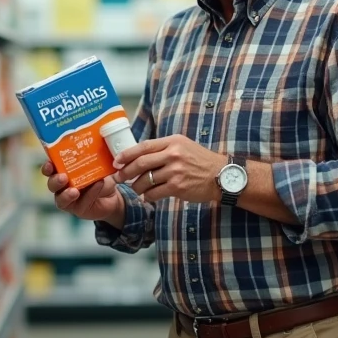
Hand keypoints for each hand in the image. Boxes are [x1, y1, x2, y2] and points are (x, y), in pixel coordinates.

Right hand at [41, 160, 124, 222]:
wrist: (113, 195)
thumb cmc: (100, 176)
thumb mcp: (98, 163)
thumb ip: (94, 155)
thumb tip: (97, 139)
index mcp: (62, 172)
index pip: (50, 169)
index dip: (47, 167)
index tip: (50, 164)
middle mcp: (62, 186)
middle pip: (52, 185)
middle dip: (55, 181)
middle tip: (63, 177)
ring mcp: (68, 199)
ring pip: (60, 199)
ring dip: (66, 194)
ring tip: (74, 190)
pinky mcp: (78, 209)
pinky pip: (81, 203)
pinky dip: (90, 194)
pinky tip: (97, 185)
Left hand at [113, 134, 227, 203]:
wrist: (221, 176)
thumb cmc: (200, 161)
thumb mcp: (182, 146)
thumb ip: (163, 148)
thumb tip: (138, 155)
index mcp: (172, 141)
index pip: (143, 146)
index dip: (127, 154)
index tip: (117, 161)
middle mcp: (173, 154)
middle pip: (141, 163)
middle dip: (126, 172)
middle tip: (119, 177)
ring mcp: (175, 171)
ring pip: (146, 180)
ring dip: (137, 186)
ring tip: (136, 188)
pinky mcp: (178, 186)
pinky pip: (154, 192)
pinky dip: (148, 196)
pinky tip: (148, 196)